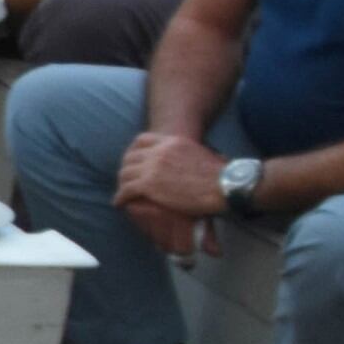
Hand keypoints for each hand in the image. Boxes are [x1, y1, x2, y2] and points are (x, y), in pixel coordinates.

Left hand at [118, 130, 226, 257]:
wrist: (224, 185)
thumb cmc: (221, 174)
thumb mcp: (201, 153)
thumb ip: (188, 153)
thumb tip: (195, 158)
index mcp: (172, 141)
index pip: (141, 140)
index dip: (132, 151)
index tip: (131, 161)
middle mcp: (159, 151)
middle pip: (130, 157)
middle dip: (125, 169)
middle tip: (125, 180)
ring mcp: (152, 167)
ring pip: (125, 173)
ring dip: (122, 184)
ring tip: (122, 193)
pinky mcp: (149, 184)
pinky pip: (126, 190)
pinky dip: (120, 197)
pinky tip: (119, 203)